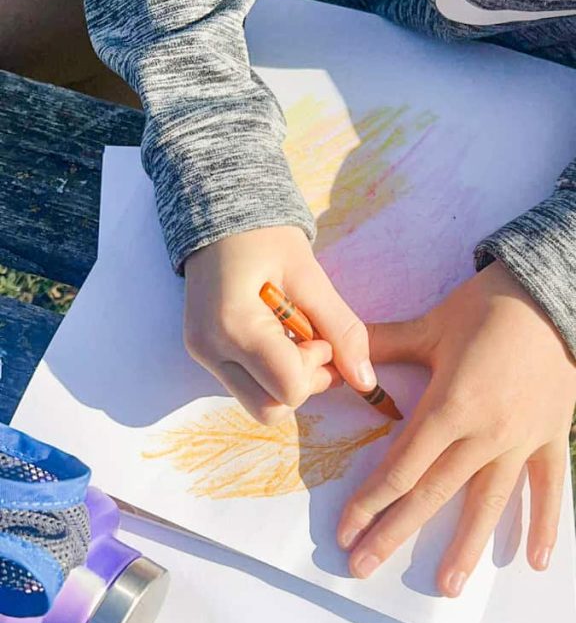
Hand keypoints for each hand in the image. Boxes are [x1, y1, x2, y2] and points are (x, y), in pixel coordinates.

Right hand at [183, 226, 376, 423]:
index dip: (317, 368)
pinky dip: (269, 373)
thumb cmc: (265, 236)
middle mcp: (210, 349)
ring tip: (293, 338)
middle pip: (270, 409)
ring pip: (257, 403)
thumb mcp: (311, 277)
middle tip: (311, 343)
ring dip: (286, 381)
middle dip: (302, 385)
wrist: (218, 213)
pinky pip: (245, 385)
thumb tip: (366, 381)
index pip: (289, 388)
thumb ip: (342, 330)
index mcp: (235, 327)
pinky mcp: (202, 354)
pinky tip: (275, 337)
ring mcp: (202, 354)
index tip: (319, 334)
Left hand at [338, 260, 575, 594]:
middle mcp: (484, 433)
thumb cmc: (490, 307)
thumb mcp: (431, 325)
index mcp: (450, 406)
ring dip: (465, 546)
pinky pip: (548, 488)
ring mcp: (521, 441)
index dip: (370, 501)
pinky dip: (546, 525)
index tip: (346, 529)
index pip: (401, 467)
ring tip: (446, 586)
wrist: (556, 293)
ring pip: (488, 502)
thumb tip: (331, 354)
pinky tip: (538, 563)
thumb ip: (380, 344)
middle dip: (393, 533)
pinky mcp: (551, 438)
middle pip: (431, 494)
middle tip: (363, 567)